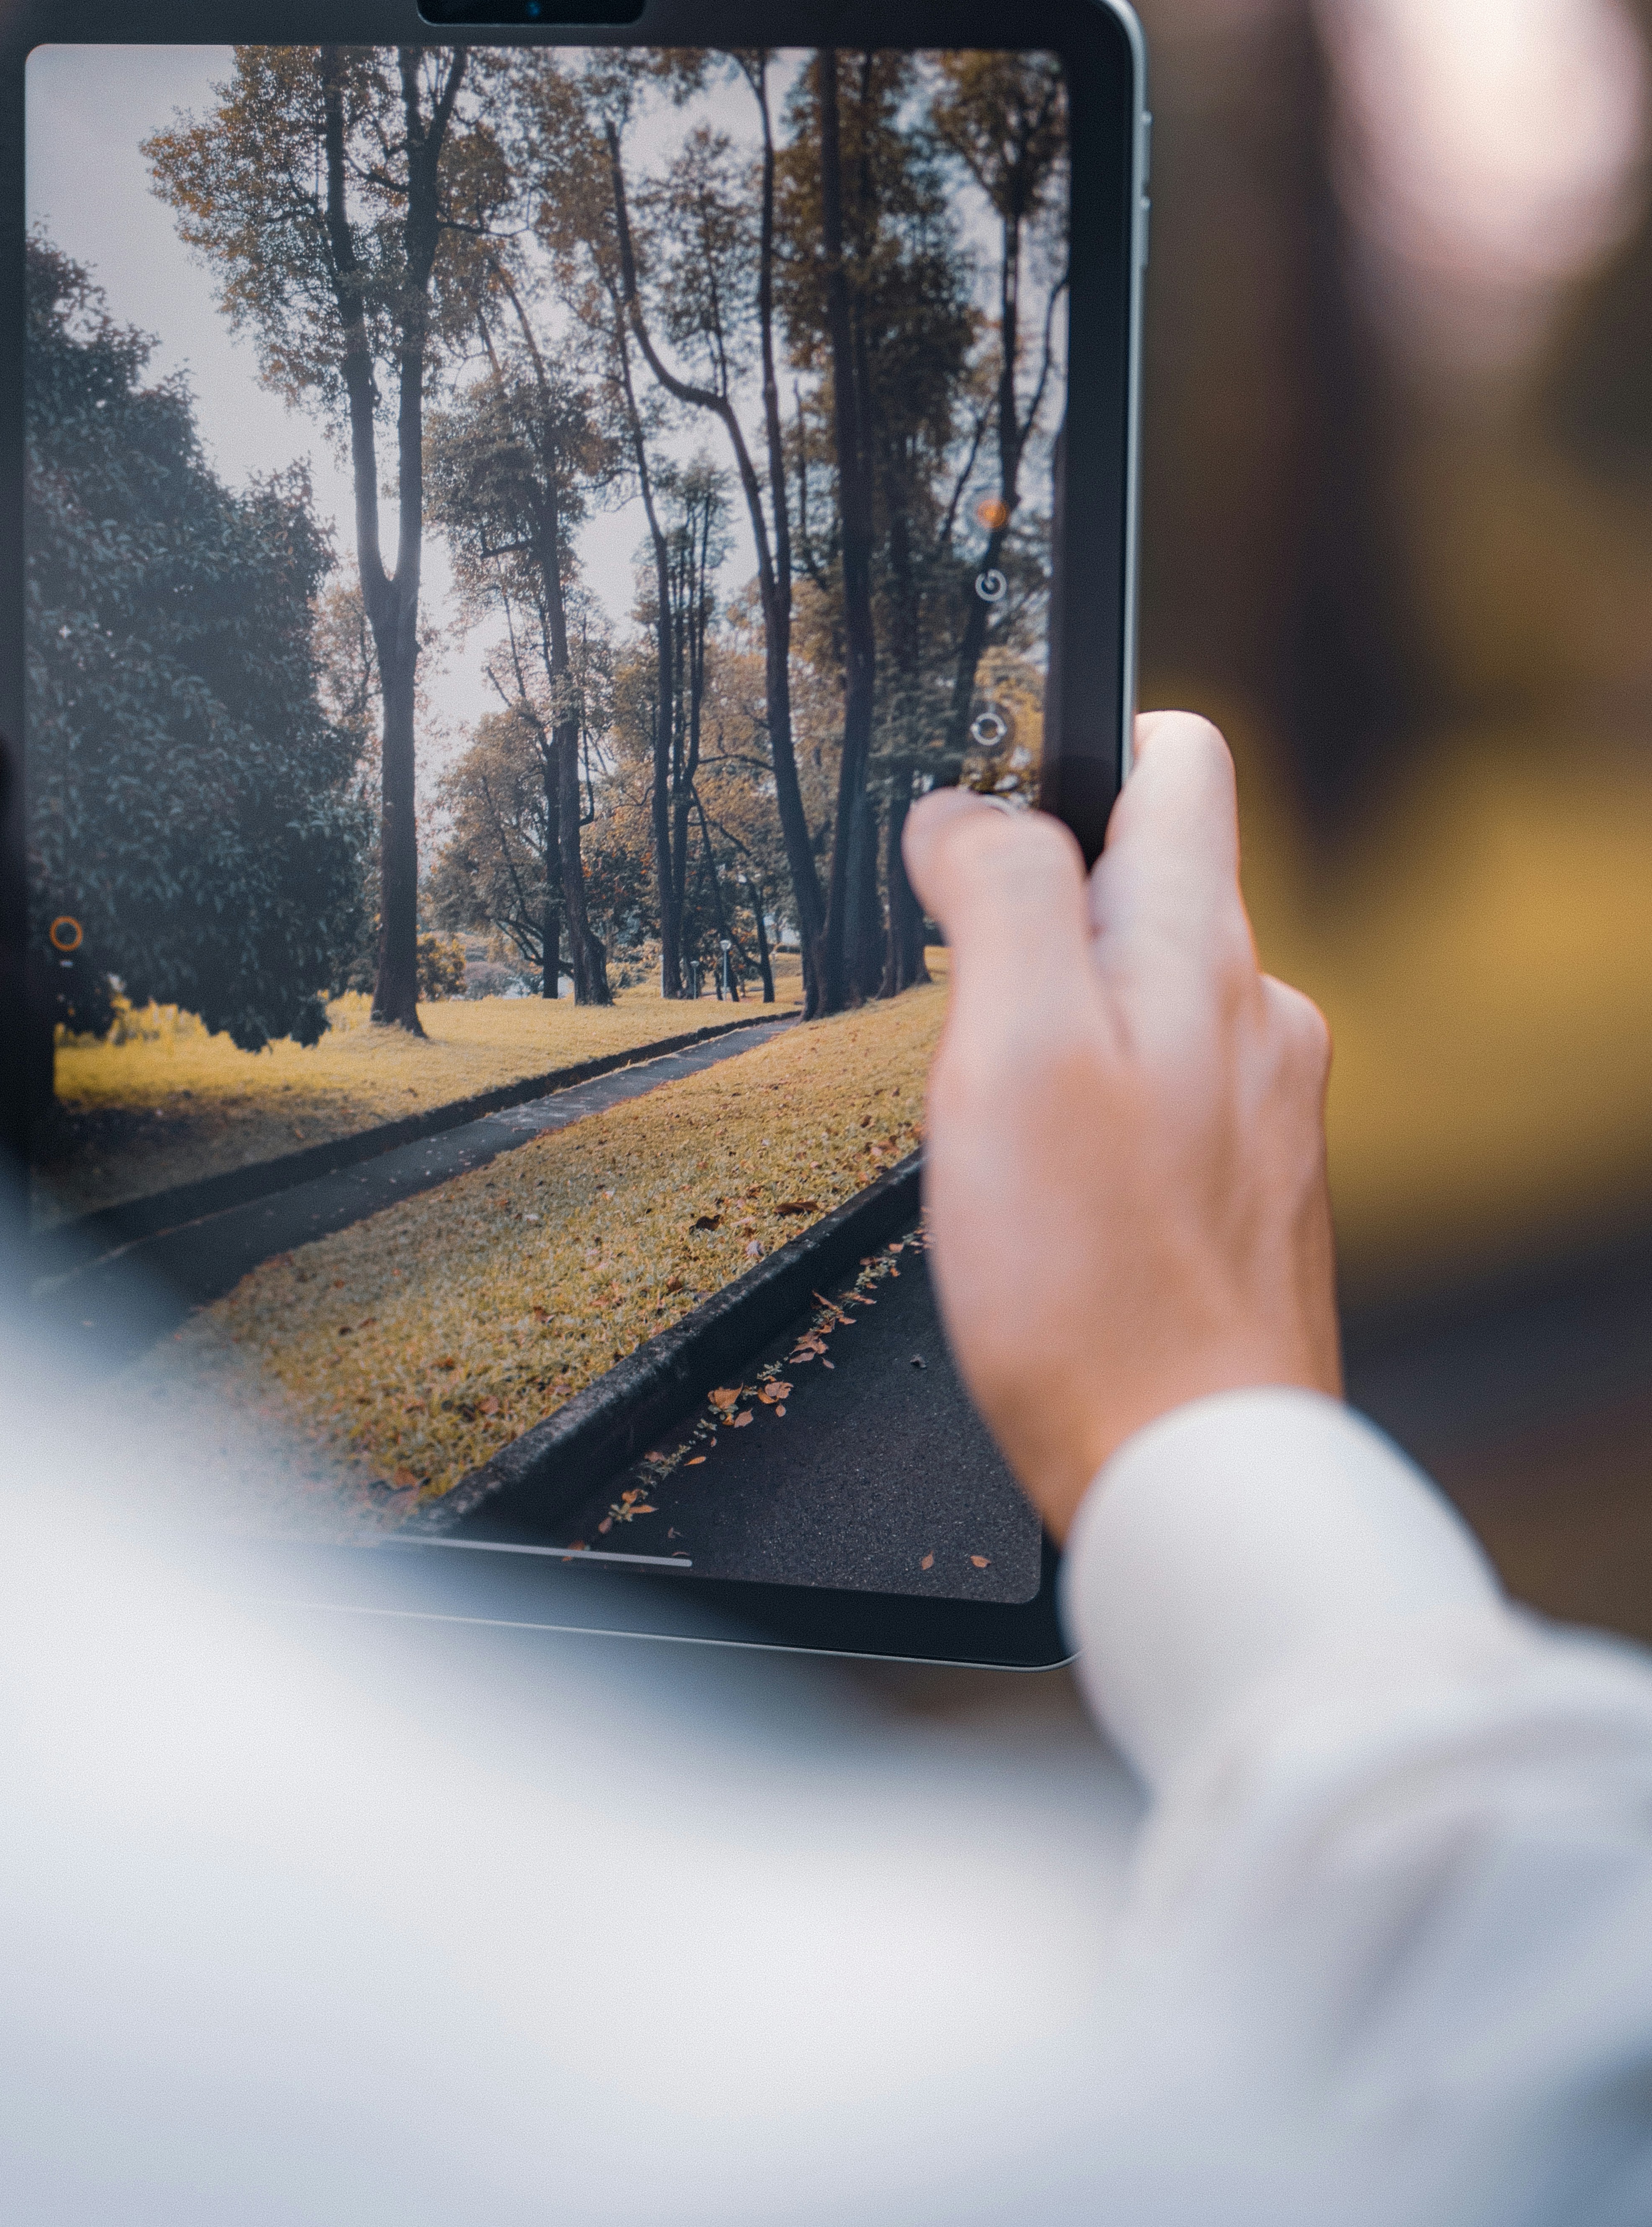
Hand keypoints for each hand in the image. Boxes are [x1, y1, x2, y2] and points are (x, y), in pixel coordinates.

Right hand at [901, 712, 1337, 1539]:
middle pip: (1146, 878)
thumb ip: (998, 899)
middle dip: (1039, 914)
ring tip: (998, 1123)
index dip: (1071, 755)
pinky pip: (1157, 1090)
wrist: (1185, 1472)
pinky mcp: (1247, 1185)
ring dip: (1058, 1025)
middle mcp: (1256, 1013)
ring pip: (1143, 992)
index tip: (983, 830)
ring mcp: (1263, 1104)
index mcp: (1201, 954)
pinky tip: (1048, 1193)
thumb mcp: (1009, 1052)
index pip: (1178, 756)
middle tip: (963, 1018)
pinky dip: (1090, 1111)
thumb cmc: (1092, 1284)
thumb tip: (964, 808)